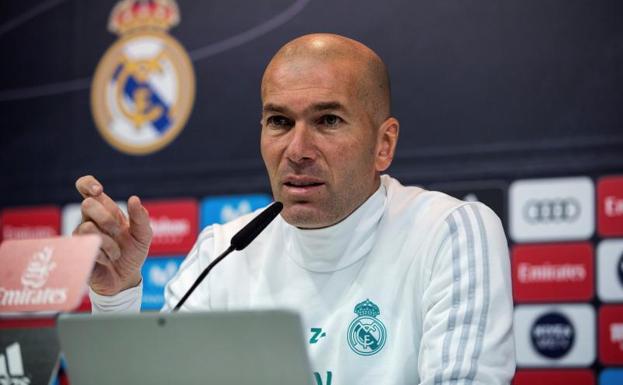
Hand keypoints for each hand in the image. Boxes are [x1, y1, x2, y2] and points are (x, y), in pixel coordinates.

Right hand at [73, 175, 152, 295]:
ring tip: (116, 253)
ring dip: (109, 242)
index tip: (98, 191)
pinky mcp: (78, 252)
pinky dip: (104, 255)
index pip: (86, 187)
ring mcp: (82, 236)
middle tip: (118, 231)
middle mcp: (90, 219)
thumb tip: (134, 199)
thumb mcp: (144, 235)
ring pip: (87, 227)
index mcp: (105, 210)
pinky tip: (108, 261)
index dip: (88, 184)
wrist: (127, 277)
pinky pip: (87, 247)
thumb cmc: (133, 252)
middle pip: (87, 205)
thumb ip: (141, 218)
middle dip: (107, 218)